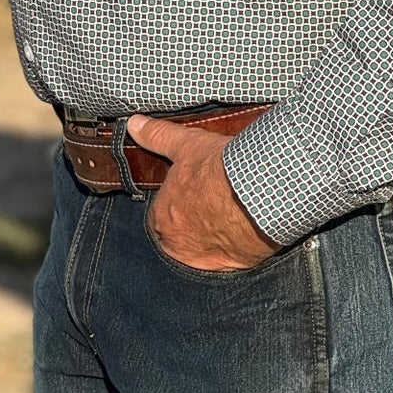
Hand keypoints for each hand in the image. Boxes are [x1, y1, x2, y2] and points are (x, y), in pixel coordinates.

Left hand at [126, 114, 279, 271]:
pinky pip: (227, 259)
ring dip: (212, 237)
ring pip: (203, 249)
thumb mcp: (185, 144)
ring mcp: (205, 261)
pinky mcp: (232, 268)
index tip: (193, 191)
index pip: (161, 213)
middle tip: (212, 202)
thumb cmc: (217, 169)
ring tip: (228, 216)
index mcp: (161, 218)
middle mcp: (177, 245)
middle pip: (180, 234)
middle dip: (192, 222)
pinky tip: (242, 231)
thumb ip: (157, 136)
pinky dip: (233, 248)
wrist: (258, 192)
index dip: (177, 200)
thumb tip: (134, 124)